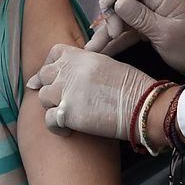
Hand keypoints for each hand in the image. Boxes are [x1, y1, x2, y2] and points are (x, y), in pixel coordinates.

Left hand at [27, 44, 159, 139]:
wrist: (141, 106)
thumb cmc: (133, 87)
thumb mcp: (108, 65)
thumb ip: (87, 66)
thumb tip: (76, 75)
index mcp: (81, 56)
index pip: (54, 53)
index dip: (50, 64)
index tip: (49, 76)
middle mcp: (70, 70)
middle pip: (44, 75)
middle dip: (46, 85)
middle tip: (52, 98)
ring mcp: (66, 91)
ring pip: (43, 97)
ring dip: (51, 105)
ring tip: (64, 114)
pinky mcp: (67, 113)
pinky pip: (48, 120)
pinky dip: (55, 127)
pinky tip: (66, 130)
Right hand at [86, 0, 184, 77]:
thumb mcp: (166, 34)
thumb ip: (142, 18)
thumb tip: (119, 2)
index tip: (106, 5)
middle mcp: (155, 3)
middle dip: (112, 13)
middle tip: (111, 33)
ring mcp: (150, 16)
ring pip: (122, 16)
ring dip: (108, 30)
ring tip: (93, 47)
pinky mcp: (147, 30)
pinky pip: (127, 31)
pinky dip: (115, 40)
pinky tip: (101, 50)